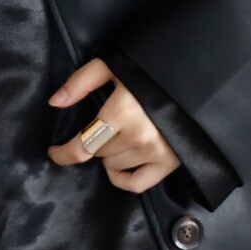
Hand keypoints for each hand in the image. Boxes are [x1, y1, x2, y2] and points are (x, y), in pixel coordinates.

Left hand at [46, 57, 182, 192]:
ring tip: (118, 135)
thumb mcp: (115, 64)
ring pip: (113, 166)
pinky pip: (136, 184)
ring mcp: (156, 152)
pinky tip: (120, 166)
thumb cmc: (152, 68)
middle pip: (98, 153)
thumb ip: (82, 82)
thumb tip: (55, 102)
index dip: (63, 153)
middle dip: (94, 140)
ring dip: (108, 154)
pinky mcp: (170, 163)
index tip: (54, 152)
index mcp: (123, 111)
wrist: (196, 79)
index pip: (82, 145)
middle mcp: (139, 136)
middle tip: (105, 123)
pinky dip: (122, 178)